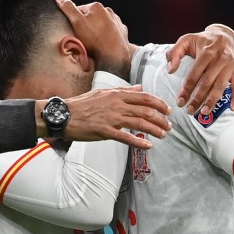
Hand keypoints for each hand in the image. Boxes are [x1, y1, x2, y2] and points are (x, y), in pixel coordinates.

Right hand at [36, 86, 169, 148]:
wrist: (64, 115)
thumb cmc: (82, 104)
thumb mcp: (103, 92)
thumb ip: (124, 91)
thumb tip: (140, 88)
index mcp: (117, 94)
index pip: (145, 97)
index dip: (160, 104)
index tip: (167, 111)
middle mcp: (117, 105)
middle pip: (146, 111)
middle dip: (161, 119)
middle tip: (168, 126)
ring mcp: (111, 118)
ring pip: (140, 123)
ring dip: (154, 130)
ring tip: (163, 135)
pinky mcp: (105, 131)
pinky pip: (126, 137)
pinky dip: (139, 142)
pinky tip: (147, 146)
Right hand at [55, 0, 131, 80]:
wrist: (114, 55)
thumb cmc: (95, 40)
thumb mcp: (77, 23)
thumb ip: (68, 9)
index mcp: (96, 7)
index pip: (80, 9)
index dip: (74, 20)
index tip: (75, 29)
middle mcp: (108, 11)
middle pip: (92, 16)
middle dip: (87, 24)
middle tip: (83, 37)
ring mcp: (116, 21)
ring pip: (102, 23)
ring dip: (97, 29)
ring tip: (94, 41)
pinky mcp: (121, 30)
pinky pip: (111, 31)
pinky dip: (107, 35)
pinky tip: (103, 42)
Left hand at [167, 23, 233, 114]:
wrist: (227, 35)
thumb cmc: (203, 41)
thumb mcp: (187, 40)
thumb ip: (175, 52)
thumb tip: (170, 69)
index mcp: (207, 52)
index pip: (195, 73)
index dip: (187, 89)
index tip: (180, 101)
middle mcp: (220, 59)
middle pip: (207, 82)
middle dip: (198, 98)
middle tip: (189, 111)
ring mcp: (230, 65)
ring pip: (220, 86)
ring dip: (212, 100)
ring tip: (204, 112)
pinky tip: (233, 108)